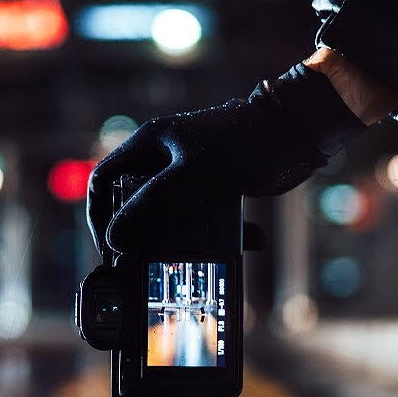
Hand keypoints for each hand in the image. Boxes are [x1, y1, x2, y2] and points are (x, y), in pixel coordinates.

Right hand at [87, 62, 366, 254]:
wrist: (297, 132)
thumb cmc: (243, 144)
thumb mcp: (192, 177)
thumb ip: (151, 205)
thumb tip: (114, 238)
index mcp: (150, 144)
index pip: (106, 181)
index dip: (100, 216)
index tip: (109, 247)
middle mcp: (165, 158)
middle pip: (136, 203)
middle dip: (142, 236)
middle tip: (145, 264)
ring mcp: (192, 172)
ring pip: (172, 216)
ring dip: (183, 241)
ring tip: (192, 262)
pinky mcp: (217, 187)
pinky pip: (207, 218)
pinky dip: (222, 235)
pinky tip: (247, 244)